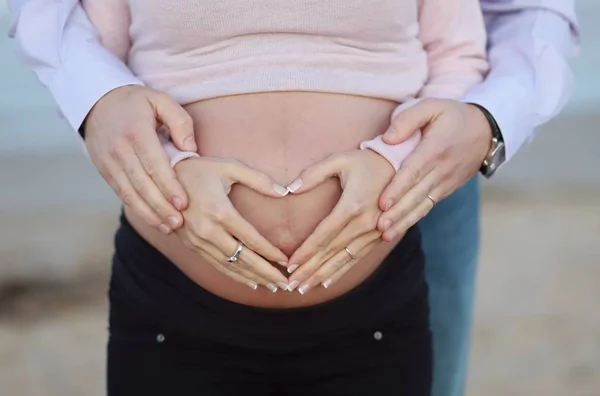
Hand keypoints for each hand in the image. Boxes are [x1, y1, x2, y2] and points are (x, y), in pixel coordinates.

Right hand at [84, 85, 197, 234]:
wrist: (96, 102)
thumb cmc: (136, 103)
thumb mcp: (160, 99)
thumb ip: (179, 121)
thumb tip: (190, 148)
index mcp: (135, 131)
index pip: (153, 163)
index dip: (168, 185)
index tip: (183, 203)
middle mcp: (119, 149)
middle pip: (141, 183)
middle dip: (161, 206)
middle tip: (179, 222)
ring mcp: (108, 162)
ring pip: (130, 193)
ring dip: (150, 213)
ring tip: (169, 227)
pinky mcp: (104, 171)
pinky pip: (122, 194)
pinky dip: (138, 209)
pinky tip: (155, 220)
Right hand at [174, 157, 290, 291]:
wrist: (161, 178)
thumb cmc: (201, 169)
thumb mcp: (229, 166)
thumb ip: (258, 179)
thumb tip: (284, 192)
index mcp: (219, 211)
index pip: (251, 239)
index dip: (270, 252)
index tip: (286, 261)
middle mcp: (207, 230)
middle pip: (242, 258)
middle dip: (265, 273)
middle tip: (285, 283)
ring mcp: (197, 240)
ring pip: (229, 266)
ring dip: (252, 278)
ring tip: (272, 287)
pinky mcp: (191, 245)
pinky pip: (216, 265)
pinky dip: (235, 275)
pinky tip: (250, 282)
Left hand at [285, 150, 394, 293]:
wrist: (402, 166)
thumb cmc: (366, 161)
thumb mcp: (340, 160)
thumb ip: (313, 173)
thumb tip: (290, 189)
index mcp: (352, 205)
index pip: (323, 235)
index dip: (305, 252)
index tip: (289, 265)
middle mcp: (365, 223)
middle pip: (331, 252)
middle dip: (309, 270)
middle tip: (290, 285)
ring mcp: (374, 232)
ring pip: (344, 260)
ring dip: (322, 275)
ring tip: (303, 289)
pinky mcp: (379, 236)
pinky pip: (357, 258)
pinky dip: (340, 271)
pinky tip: (326, 282)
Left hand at [377, 98, 491, 239]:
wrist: (486, 131)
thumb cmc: (452, 115)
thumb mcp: (432, 105)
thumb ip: (408, 119)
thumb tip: (388, 138)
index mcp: (435, 149)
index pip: (413, 172)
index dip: (397, 189)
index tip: (382, 203)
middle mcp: (441, 170)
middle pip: (416, 194)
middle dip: (397, 212)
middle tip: (379, 227)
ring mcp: (445, 182)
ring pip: (422, 205)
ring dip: (403, 221)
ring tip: (385, 235)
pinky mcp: (446, 190)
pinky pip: (428, 206)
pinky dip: (413, 218)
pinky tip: (397, 229)